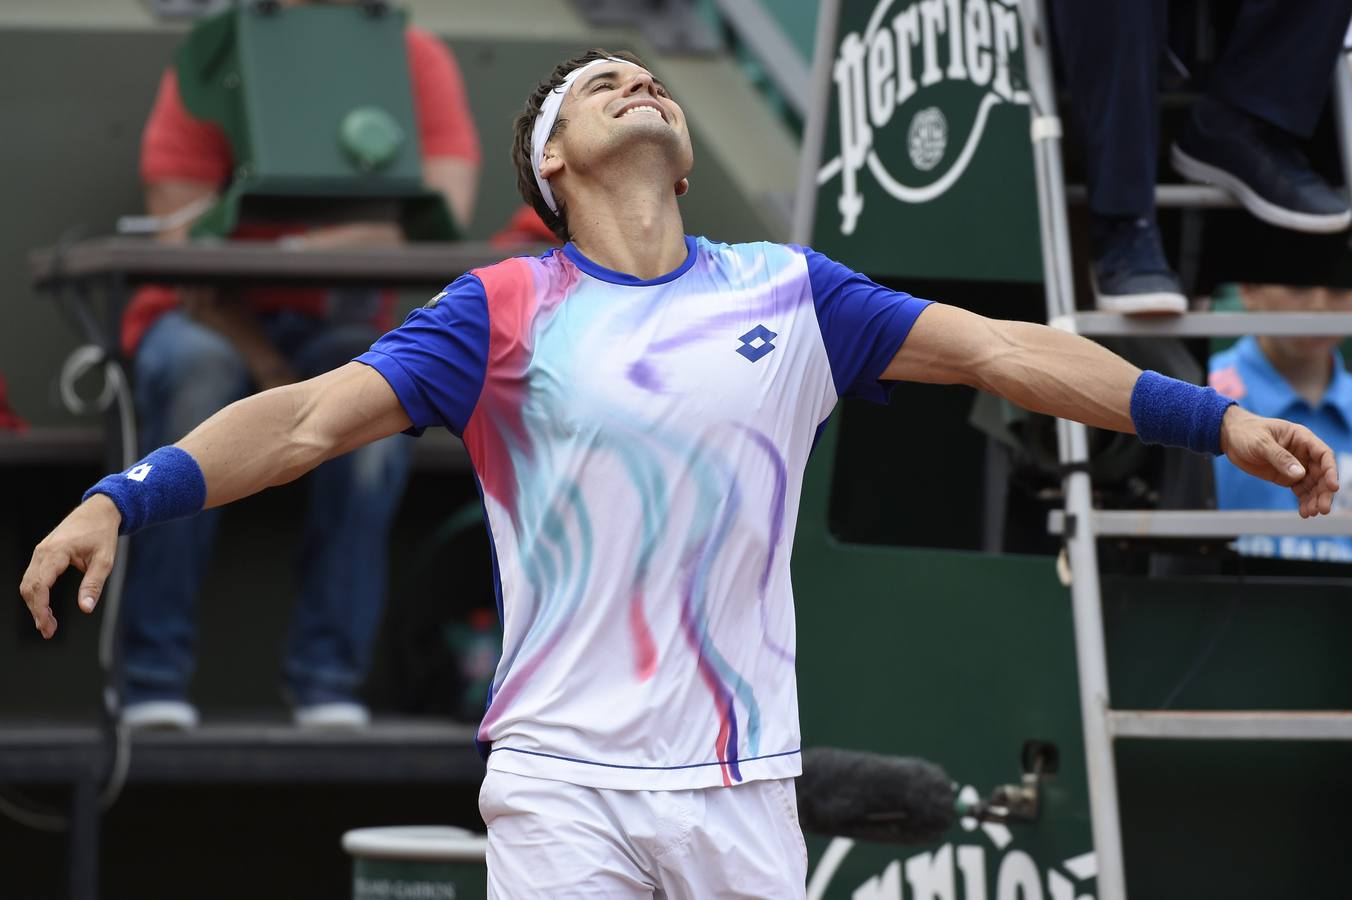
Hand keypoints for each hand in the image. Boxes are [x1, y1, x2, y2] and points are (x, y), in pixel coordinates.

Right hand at [19, 494, 121, 638]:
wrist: (99, 512)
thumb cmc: (102, 533)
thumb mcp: (105, 560)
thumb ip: (93, 584)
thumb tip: (85, 608)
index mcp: (55, 552)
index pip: (40, 586)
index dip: (41, 609)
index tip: (48, 627)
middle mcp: (42, 552)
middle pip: (29, 587)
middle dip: (36, 611)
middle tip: (49, 631)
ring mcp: (40, 552)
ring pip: (28, 584)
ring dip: (34, 605)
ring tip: (48, 624)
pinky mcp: (42, 554)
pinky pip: (32, 577)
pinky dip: (36, 594)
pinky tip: (45, 608)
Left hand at [1219, 406, 1339, 517]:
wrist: (1231, 438)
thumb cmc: (1246, 433)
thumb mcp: (1261, 443)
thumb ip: (1280, 457)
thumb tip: (1300, 474)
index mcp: (1302, 438)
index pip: (1324, 455)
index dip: (1331, 471)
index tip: (1332, 486)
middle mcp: (1303, 453)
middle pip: (1321, 474)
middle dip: (1323, 491)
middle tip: (1322, 509)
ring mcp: (1296, 466)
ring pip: (1312, 484)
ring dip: (1315, 499)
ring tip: (1312, 513)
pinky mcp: (1286, 477)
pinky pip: (1300, 490)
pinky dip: (1304, 501)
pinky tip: (1304, 512)